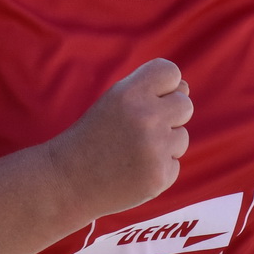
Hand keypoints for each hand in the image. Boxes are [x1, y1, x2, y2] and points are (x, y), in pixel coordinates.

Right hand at [51, 59, 192, 217]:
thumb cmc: (93, 137)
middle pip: (185, 104)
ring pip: (182, 137)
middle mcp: (145, 116)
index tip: (149, 99)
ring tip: (132, 153)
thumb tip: (187, 88)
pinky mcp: (160, 176)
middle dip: (169, 116)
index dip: (165, 85)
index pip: (171, 72)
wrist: (67, 181)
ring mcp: (155, 148)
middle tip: (139, 130)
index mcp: (129, 93)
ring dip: (164, 145)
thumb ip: (149, 91)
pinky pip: (174, 164)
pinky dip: (158, 169)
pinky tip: (133, 172)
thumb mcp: (114, 103)